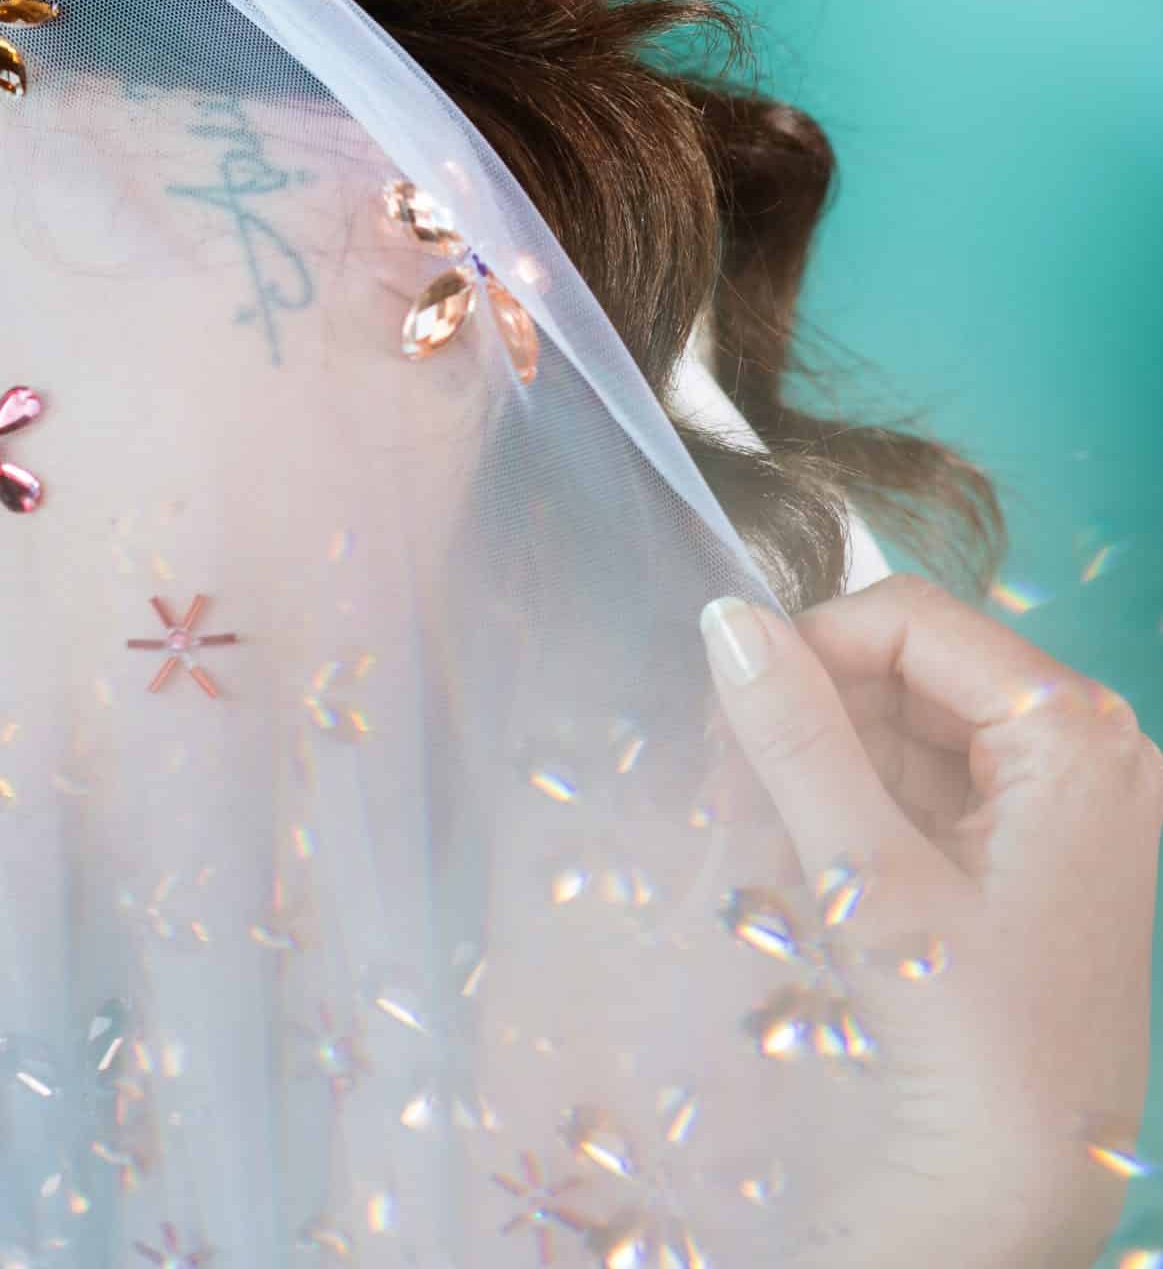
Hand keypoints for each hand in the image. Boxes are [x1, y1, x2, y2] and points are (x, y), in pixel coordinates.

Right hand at [700, 571, 1162, 1267]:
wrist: (1014, 1199)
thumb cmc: (967, 1040)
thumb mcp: (869, 874)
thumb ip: (796, 733)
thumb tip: (724, 615)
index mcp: (1077, 735)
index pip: (916, 620)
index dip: (814, 646)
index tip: (732, 707)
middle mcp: (1090, 752)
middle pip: (915, 669)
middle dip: (814, 710)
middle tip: (725, 773)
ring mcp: (1065, 806)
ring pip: (910, 725)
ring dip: (821, 759)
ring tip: (750, 819)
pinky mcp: (1033, 856)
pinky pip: (926, 785)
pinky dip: (853, 804)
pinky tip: (798, 851)